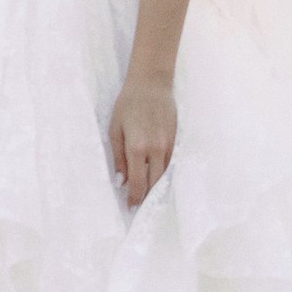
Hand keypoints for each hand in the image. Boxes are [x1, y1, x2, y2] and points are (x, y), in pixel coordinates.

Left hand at [110, 74, 175, 206]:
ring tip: (147, 196)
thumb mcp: (115, 129)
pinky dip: (163, 173)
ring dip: (155, 187)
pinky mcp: (176, 141)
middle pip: (154, 183)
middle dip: (146, 197)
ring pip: (164, 175)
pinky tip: (156, 178)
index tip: (130, 207)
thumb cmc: (128, 105)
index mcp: (137, 148)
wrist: (152, 84)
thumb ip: (118, 158)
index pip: (138, 182)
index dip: (134, 198)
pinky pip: (170, 164)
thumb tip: (121, 181)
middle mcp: (156, 150)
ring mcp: (169, 146)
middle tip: (138, 206)